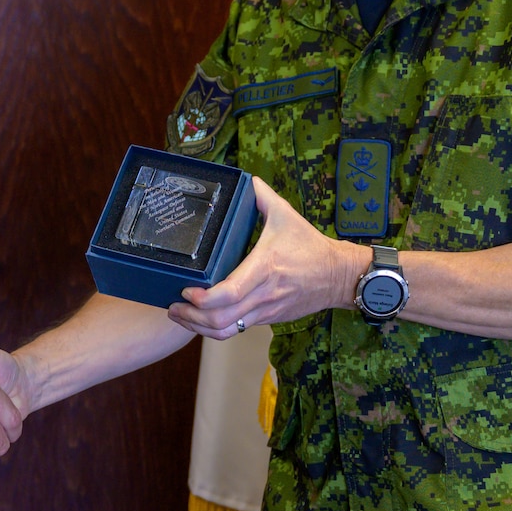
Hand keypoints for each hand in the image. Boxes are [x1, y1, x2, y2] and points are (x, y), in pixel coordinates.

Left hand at [167, 176, 368, 337]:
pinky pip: (238, 330)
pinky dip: (216, 328)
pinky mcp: (268, 318)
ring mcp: (265, 309)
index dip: (203, 298)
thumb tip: (247, 180)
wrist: (338, 276)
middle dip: (192, 317)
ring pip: (227, 330)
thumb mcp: (287, 215)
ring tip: (181, 315)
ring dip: (200, 327)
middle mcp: (263, 293)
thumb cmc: (311, 247)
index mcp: (264, 267)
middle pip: (222, 319)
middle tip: (173, 305)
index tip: (186, 290)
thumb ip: (263, 197)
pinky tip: (202, 320)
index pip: (229, 292)